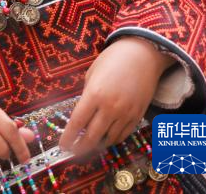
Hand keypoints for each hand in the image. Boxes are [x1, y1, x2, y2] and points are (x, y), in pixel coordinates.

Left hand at [59, 37, 175, 157]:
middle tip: (73, 151)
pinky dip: (112, 139)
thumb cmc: (113, 59)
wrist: (143, 55)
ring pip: (108, 139)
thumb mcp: (93, 73)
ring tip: (88, 145)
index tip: (62, 146)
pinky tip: (105, 138)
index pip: (77, 122)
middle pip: (92, 137)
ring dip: (96, 145)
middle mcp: (109, 107)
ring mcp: (125, 114)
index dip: (68, 137)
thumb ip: (87, 94)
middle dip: (80, 147)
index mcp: (94, 94)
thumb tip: (83, 113)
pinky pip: (122, 135)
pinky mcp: (137, 116)